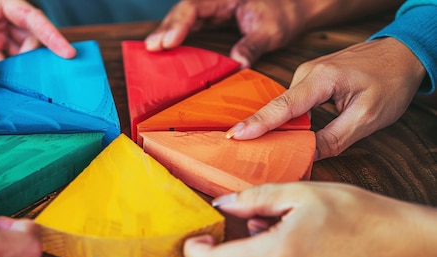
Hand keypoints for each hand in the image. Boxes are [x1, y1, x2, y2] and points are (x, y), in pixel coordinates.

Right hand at [144, 0, 401, 66]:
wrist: (293, 8)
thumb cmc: (283, 12)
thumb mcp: (271, 30)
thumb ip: (253, 45)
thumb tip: (237, 64)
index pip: (194, 6)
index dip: (178, 23)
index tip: (168, 41)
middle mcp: (212, 0)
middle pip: (182, 11)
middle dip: (166, 29)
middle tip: (151, 48)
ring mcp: (209, 9)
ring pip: (182, 19)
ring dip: (167, 35)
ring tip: (152, 51)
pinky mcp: (209, 19)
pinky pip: (188, 27)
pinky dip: (177, 39)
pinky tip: (166, 52)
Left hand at [184, 182, 436, 256]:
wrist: (395, 239)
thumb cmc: (355, 214)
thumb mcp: (301, 193)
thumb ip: (257, 197)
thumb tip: (223, 202)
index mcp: (275, 253)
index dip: (195, 250)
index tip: (194, 233)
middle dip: (223, 240)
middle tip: (229, 215)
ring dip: (247, 240)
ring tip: (266, 214)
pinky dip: (264, 242)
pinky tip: (280, 223)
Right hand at [225, 37, 425, 158]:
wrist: (402, 53)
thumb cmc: (390, 80)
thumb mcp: (368, 117)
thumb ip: (335, 139)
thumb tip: (306, 155)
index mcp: (321, 79)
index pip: (283, 106)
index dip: (258, 123)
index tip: (235, 136)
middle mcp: (307, 73)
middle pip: (278, 109)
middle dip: (261, 130)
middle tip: (243, 153)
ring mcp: (307, 74)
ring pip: (285, 108)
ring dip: (277, 127)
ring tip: (262, 147)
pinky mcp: (310, 80)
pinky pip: (292, 104)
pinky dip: (288, 119)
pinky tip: (285, 134)